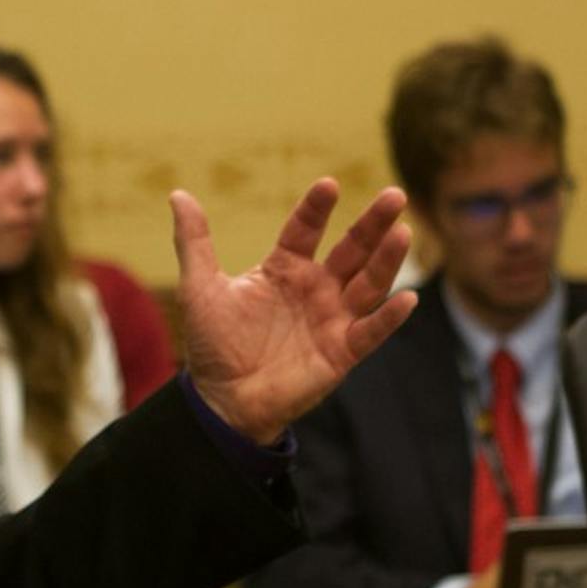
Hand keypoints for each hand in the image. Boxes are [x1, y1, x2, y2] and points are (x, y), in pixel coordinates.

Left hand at [171, 179, 415, 443]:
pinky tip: (408, 298)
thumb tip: (178, 195)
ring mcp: (332, 319)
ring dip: (387, 260)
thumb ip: (194, 242)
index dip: (317, 208)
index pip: (306, 230)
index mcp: (285, 268)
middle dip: (373, 224)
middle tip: (396, 196)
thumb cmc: (213, 345)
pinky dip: (389, 317)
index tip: (329, 186)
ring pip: (368, 284)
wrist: (222, 401)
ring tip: (403, 233)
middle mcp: (316, 288)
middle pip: (352, 250)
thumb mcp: (201, 288)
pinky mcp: (341, 352)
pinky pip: (370, 332)